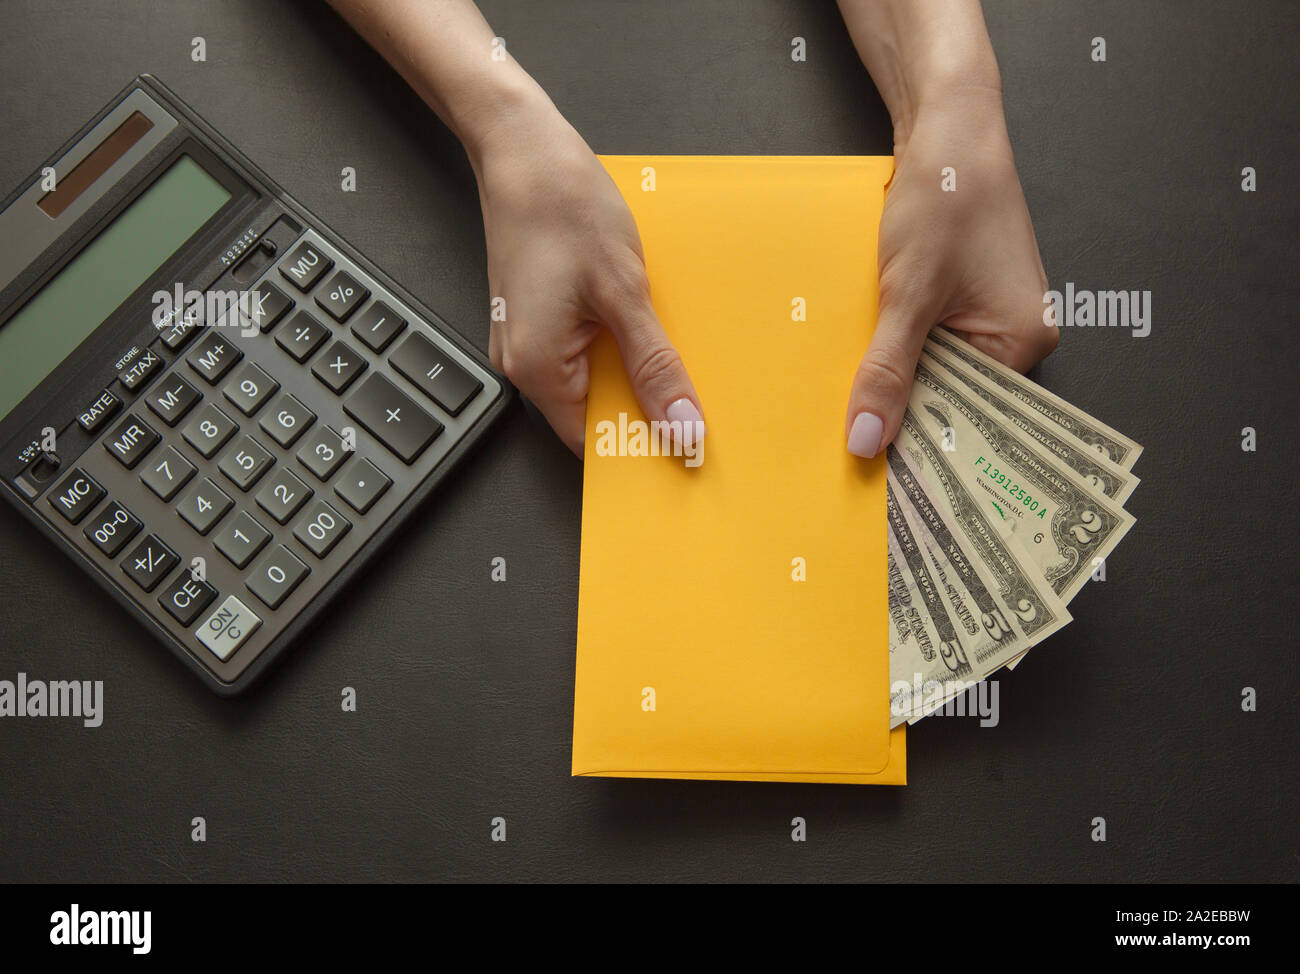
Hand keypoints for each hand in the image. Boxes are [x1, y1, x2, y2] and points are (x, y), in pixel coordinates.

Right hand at [470, 92, 703, 454]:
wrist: (524, 149)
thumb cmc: (563, 207)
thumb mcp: (624, 293)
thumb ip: (654, 367)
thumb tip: (680, 426)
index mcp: (537, 369)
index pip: (593, 444)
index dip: (641, 448)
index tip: (687, 443)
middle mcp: (522, 364)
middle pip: (594, 414)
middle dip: (643, 407)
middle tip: (692, 394)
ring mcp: (527, 341)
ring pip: (593, 380)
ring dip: (634, 372)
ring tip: (668, 349)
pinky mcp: (538, 319)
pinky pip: (584, 352)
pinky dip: (618, 346)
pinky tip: (642, 324)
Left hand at [845, 85, 1056, 457]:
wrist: (946, 129)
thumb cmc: (945, 198)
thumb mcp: (907, 295)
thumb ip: (887, 371)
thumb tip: (867, 441)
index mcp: (1021, 343)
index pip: (971, 420)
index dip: (924, 448)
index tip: (880, 481)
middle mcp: (1015, 338)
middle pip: (952, 401)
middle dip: (905, 417)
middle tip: (854, 453)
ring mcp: (990, 320)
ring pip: (934, 375)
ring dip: (895, 383)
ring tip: (855, 414)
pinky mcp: (963, 303)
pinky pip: (927, 347)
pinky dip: (896, 354)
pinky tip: (865, 366)